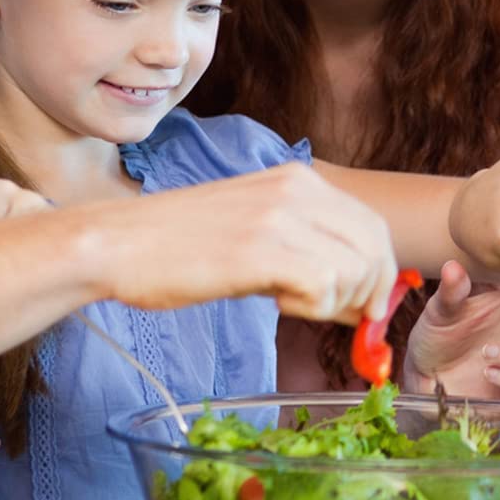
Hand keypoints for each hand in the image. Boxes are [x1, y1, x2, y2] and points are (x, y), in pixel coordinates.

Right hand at [92, 162, 398, 325]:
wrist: (118, 243)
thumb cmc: (181, 245)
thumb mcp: (258, 229)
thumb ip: (310, 250)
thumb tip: (362, 298)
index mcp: (300, 180)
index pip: (373, 226)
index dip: (382, 273)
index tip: (368, 309)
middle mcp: (297, 189)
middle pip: (375, 248)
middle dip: (370, 294)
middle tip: (343, 320)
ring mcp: (280, 217)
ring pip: (354, 269)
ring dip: (333, 303)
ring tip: (289, 302)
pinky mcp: (260, 249)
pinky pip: (322, 284)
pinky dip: (311, 308)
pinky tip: (276, 302)